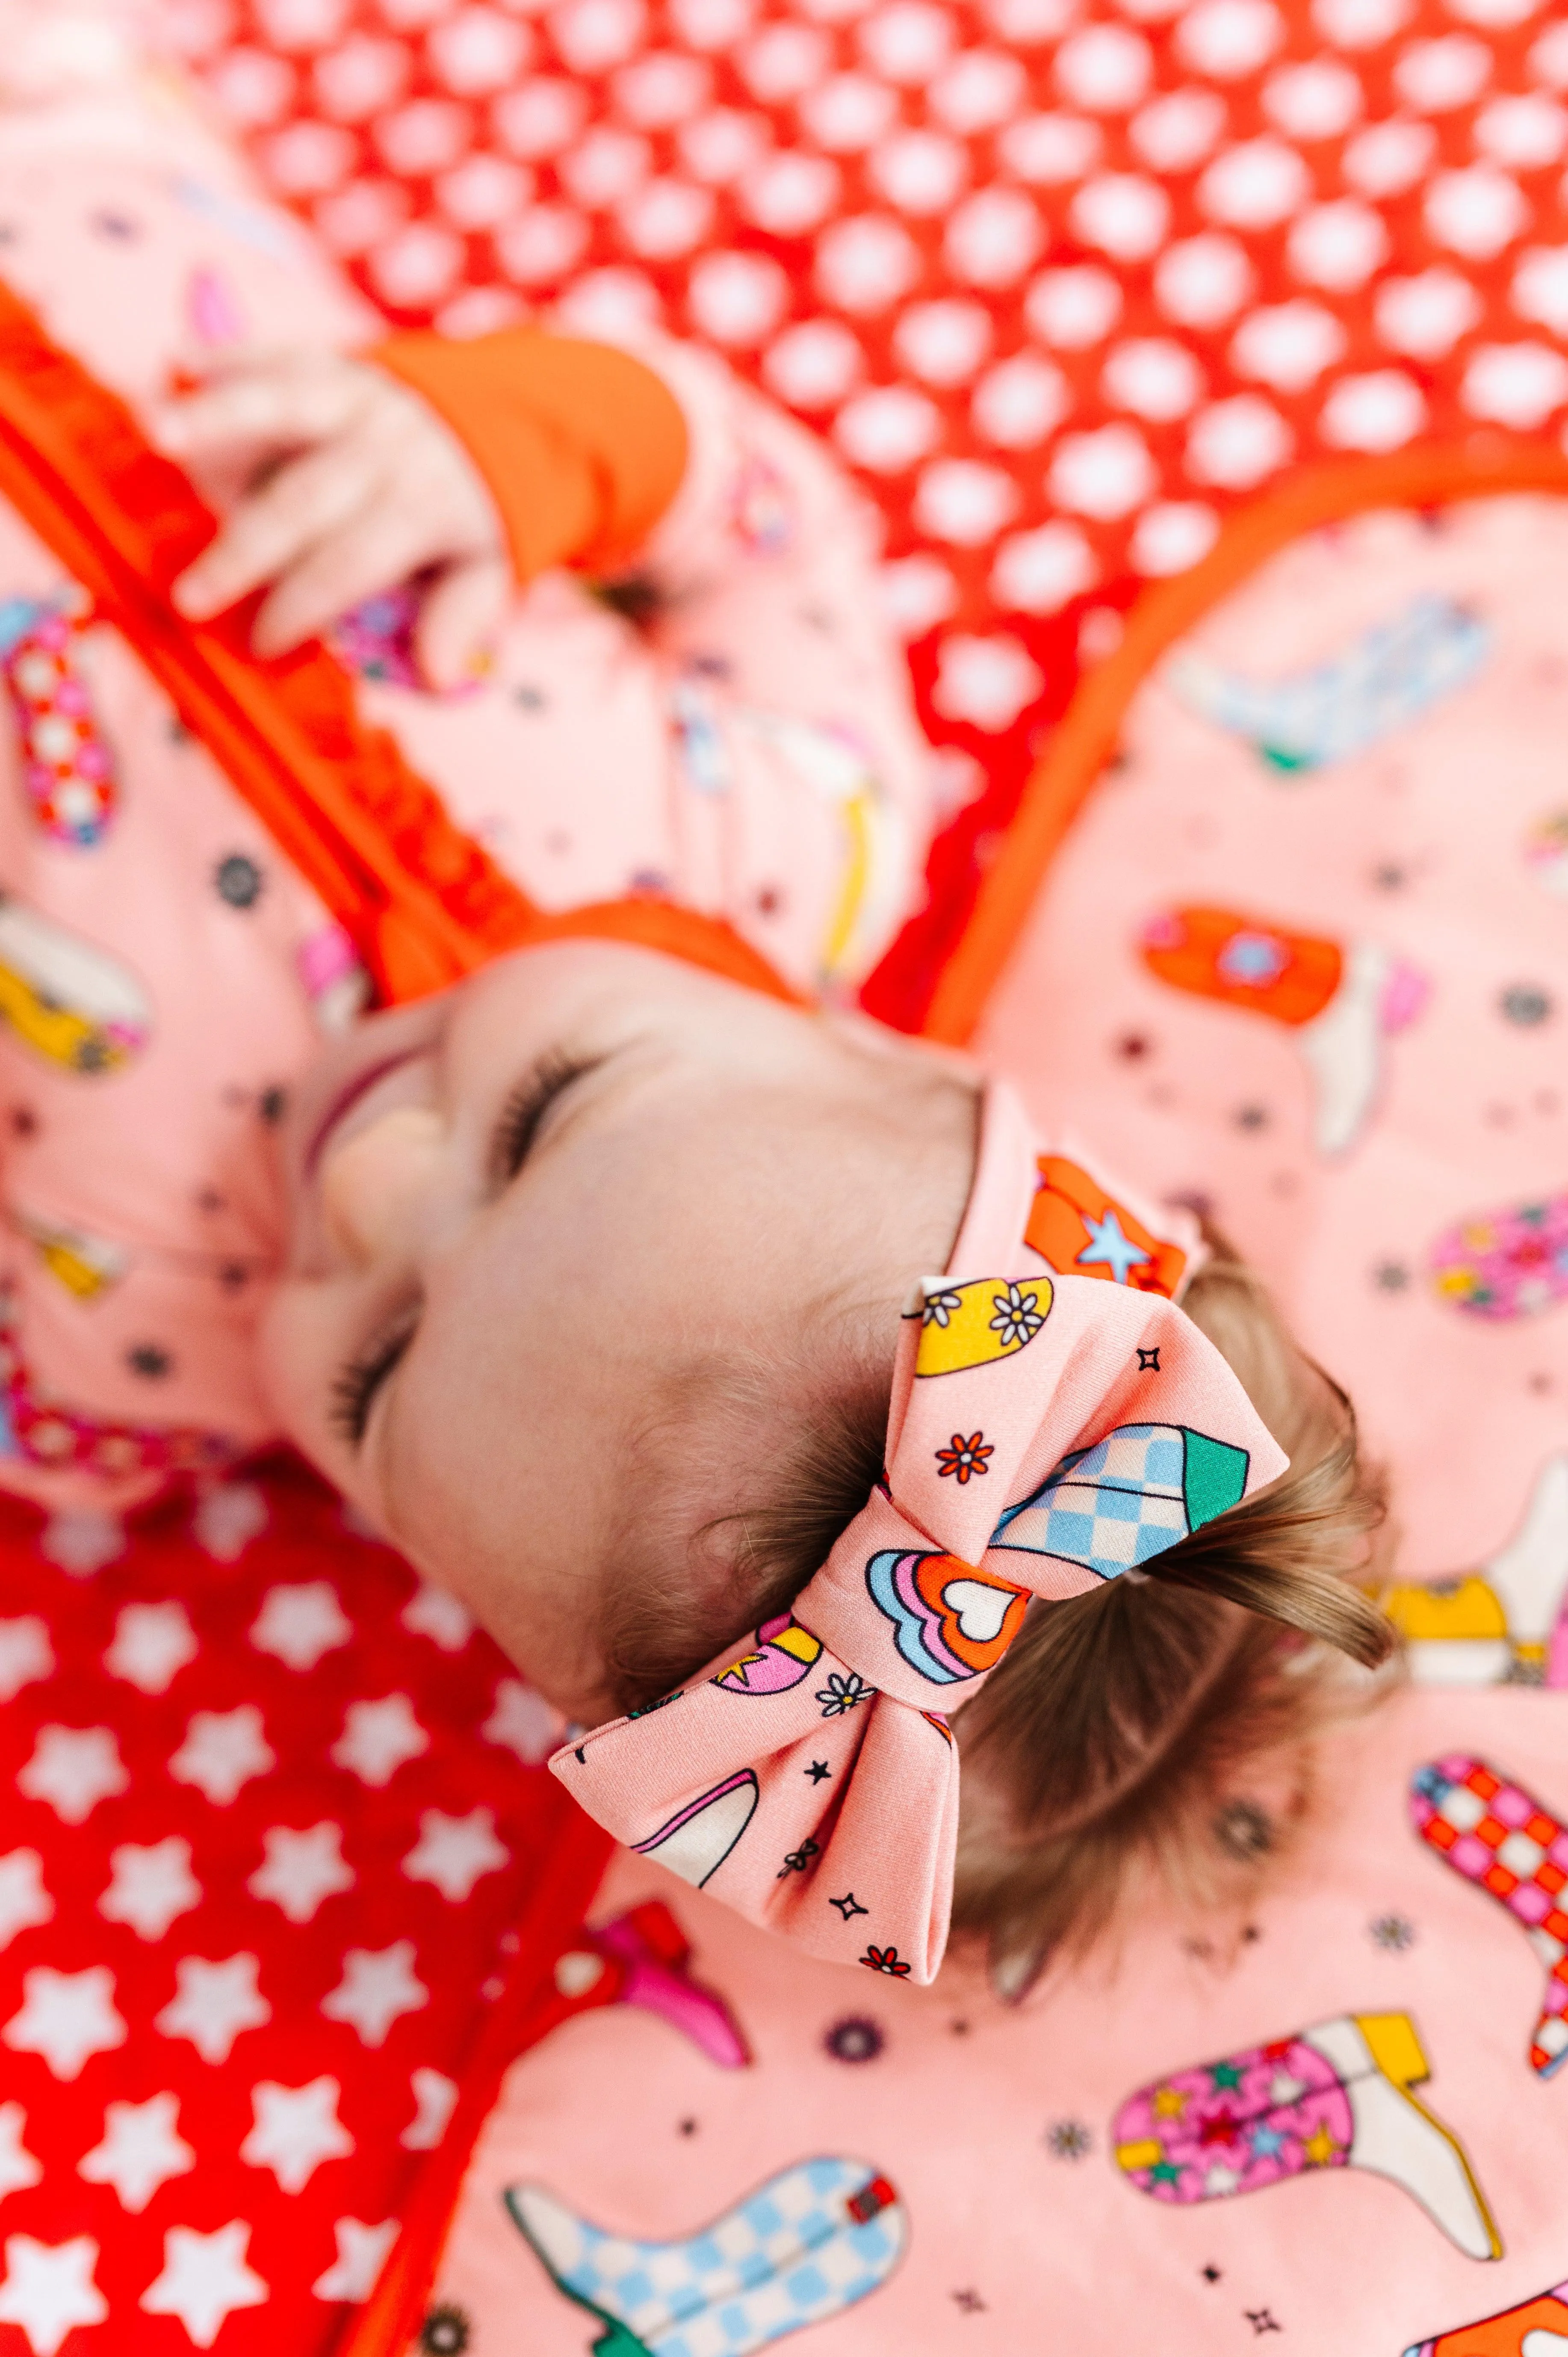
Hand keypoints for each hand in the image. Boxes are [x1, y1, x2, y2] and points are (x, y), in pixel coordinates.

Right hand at [156, 346, 511, 690]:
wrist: (516, 416)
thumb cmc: (479, 510)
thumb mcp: (491, 570)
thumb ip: (460, 617)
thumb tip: (438, 677)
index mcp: (422, 508)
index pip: (349, 565)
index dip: (301, 607)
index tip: (261, 644)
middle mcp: (386, 448)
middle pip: (302, 501)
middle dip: (242, 550)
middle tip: (188, 595)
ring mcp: (358, 397)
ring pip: (282, 405)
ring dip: (216, 418)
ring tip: (156, 434)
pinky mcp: (336, 362)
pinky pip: (278, 357)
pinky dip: (227, 357)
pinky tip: (176, 363)